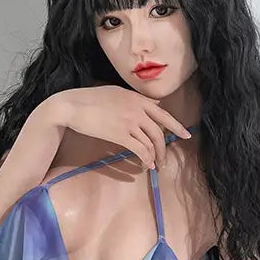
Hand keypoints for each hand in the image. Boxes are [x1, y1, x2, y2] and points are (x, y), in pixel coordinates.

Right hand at [49, 85, 190, 170]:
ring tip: (156, 166)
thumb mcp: (116, 93)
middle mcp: (137, 109)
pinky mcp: (120, 134)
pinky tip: (146, 165)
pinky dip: (146, 159)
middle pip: (160, 131)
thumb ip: (134, 100)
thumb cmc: (91, 99)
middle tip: (166, 160)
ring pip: (151, 142)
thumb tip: (151, 105)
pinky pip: (140, 149)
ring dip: (156, 156)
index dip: (176, 126)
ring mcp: (130, 122)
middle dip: (165, 148)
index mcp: (137, 98)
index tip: (186, 135)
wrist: (73, 106)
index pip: (163, 113)